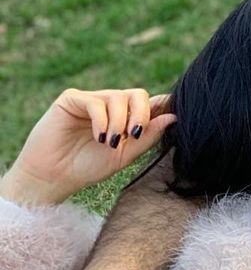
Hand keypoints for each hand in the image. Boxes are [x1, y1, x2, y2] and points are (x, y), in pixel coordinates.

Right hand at [0, 88, 174, 206]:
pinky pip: (95, 102)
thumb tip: (173, 118)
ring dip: (119, 122)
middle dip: (142, 114)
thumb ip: (148, 137)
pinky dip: (102, 120)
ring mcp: (91, 100)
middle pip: (138, 94)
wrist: (54, 175)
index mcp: (126, 118)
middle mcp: (111, 106)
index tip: (176, 116)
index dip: (164, 107)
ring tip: (110, 143)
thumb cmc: (88, 167)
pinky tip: (99, 138)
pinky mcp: (71, 99)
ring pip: (118, 97)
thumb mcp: (125, 155)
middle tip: (135, 135)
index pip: (150, 104)